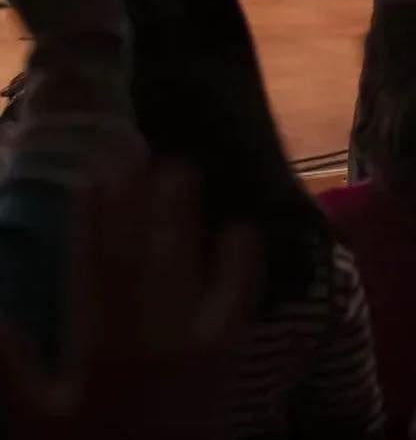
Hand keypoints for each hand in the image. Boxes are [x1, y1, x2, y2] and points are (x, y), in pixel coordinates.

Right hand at [0, 162, 259, 438]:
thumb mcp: (31, 420)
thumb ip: (7, 364)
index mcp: (105, 352)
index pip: (98, 271)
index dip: (94, 219)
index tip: (89, 176)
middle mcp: (155, 343)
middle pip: (148, 258)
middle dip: (139, 203)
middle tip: (133, 154)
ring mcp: (196, 350)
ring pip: (192, 269)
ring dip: (185, 218)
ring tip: (179, 168)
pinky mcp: (225, 363)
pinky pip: (238, 304)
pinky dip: (241, 266)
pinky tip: (241, 230)